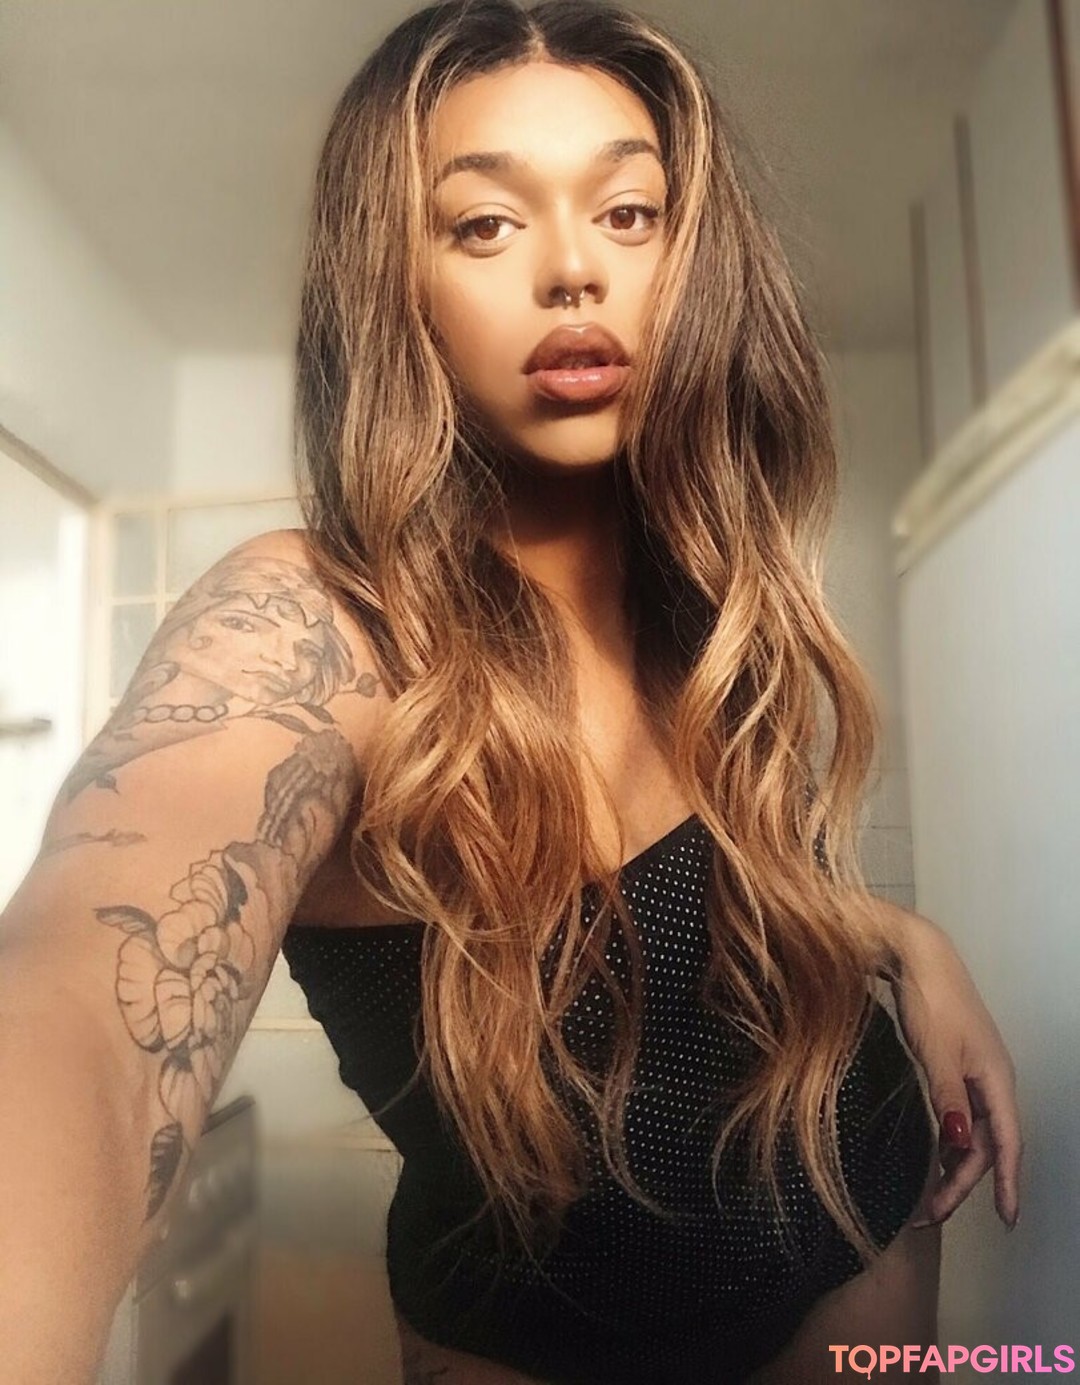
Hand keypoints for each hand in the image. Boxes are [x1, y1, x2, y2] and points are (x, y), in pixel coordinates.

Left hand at [876, 903, 1022, 1230]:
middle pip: (985, 1145)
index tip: (1006, 1221)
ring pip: (972, 1131)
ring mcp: (974, 1071)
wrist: (917, 955)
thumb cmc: (930, 999)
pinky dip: (949, 1140)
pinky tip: (937, 1154)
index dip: (1006, 1184)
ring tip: (930, 1197)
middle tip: (931, 1216)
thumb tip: (958, 1145)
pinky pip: (960, 1113)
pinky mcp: (955, 1064)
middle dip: (962, 1185)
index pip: (1006, 1144)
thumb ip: (947, 1099)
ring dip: (954, 1165)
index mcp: (995, 1079)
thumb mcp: (936, 1052)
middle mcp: (991, 1080)